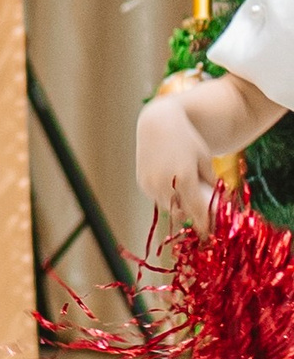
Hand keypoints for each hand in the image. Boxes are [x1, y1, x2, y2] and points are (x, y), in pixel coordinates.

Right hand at [137, 93, 220, 231]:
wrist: (159, 124)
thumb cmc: (188, 140)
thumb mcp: (205, 161)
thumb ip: (209, 184)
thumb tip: (215, 205)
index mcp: (184, 179)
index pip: (197, 211)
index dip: (205, 224)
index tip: (211, 234)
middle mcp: (164, 184)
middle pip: (182, 211)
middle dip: (192, 213)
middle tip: (203, 215)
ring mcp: (151, 184)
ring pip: (168, 206)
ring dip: (179, 205)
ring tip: (187, 196)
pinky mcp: (142, 183)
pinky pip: (158, 198)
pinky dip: (167, 197)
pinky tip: (173, 184)